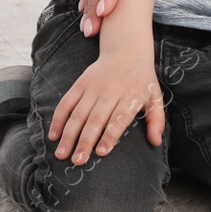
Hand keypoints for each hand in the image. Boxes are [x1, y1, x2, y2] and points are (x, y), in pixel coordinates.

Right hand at [49, 49, 164, 163]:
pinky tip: (54, 135)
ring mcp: (94, 86)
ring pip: (79, 113)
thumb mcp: (155, 97)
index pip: (119, 118)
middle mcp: (111, 91)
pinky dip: (58, 119)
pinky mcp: (81, 83)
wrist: (127, 51)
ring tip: (62, 154)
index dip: (110, 135)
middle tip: (77, 161)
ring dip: (69, 134)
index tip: (100, 152)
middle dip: (85, 141)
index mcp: (131, 95)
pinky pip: (66, 102)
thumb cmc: (142, 80)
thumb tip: (156, 142)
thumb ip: (156, 121)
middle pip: (96, 119)